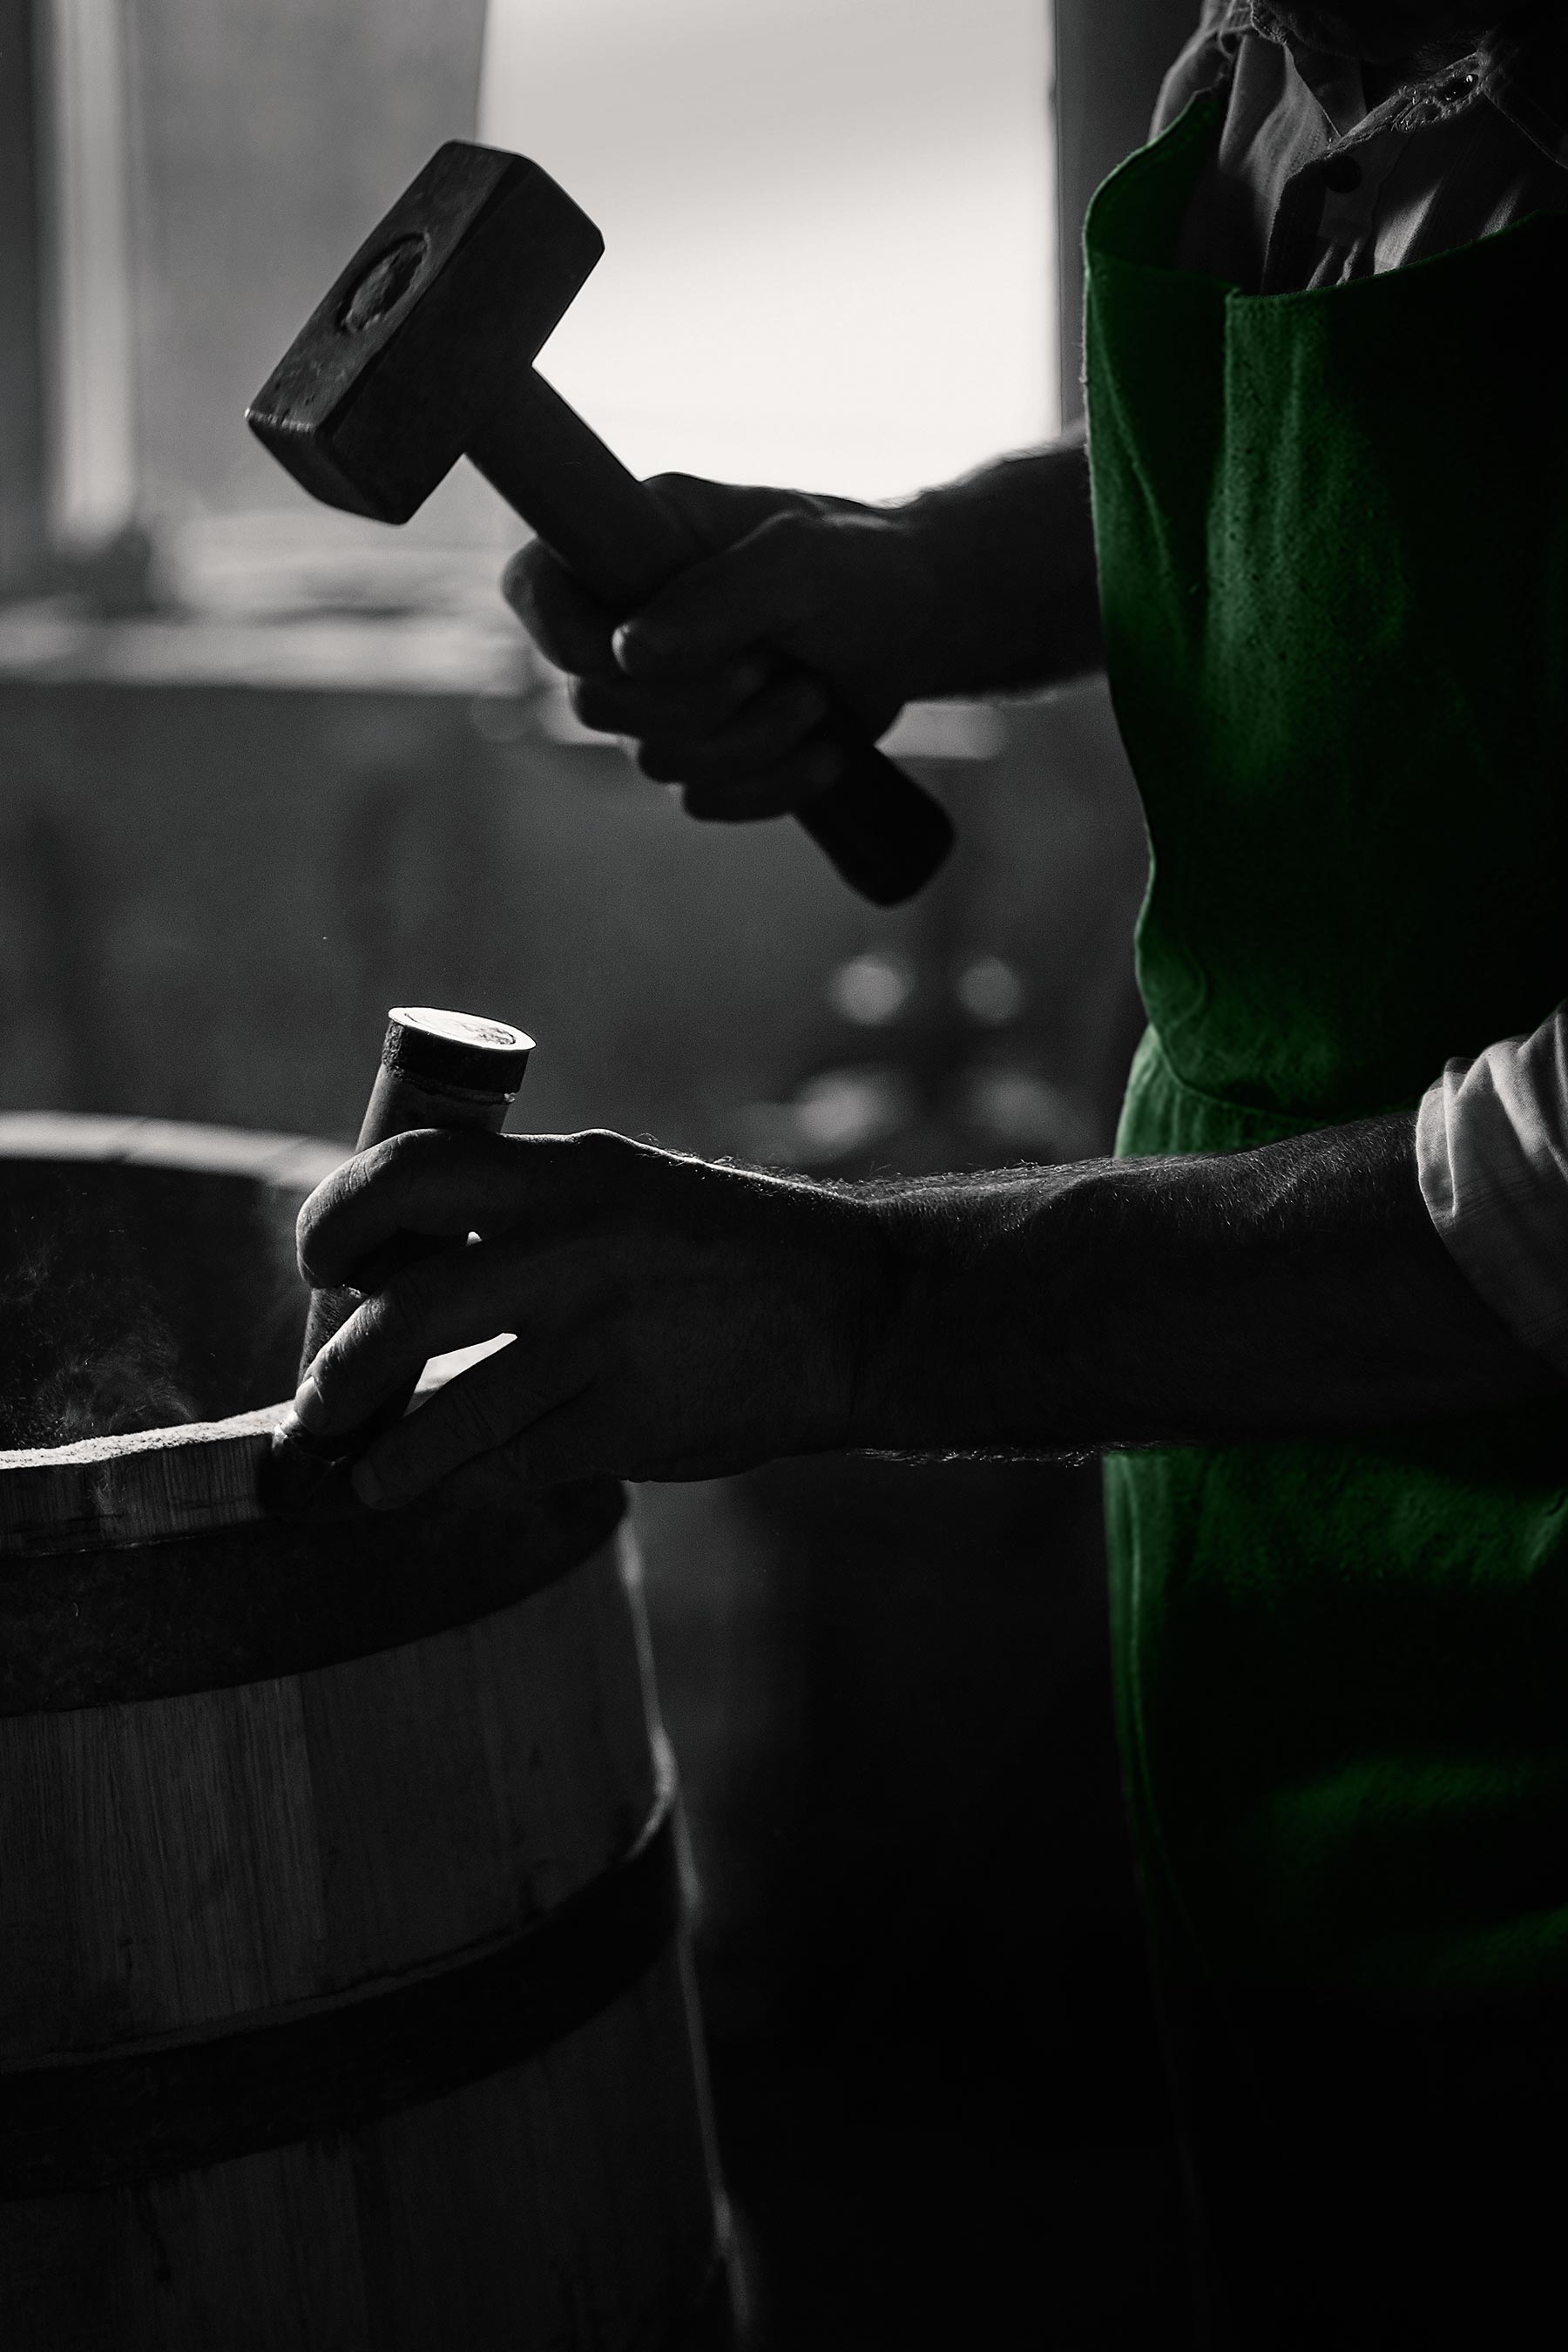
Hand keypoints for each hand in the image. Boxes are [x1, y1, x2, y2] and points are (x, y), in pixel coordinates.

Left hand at [284, 1126, 885, 1508]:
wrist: (855, 1309)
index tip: (321, 1263)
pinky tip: (449, 1486)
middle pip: (400, 1311)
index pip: (406, 1171)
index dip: (337, 1220)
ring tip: (369, 1476)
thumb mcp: (623, 1191)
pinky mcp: (629, 1423)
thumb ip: (526, 1216)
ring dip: (386, 1457)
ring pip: (443, 1414)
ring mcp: (601, 1341)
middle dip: (336, 1373)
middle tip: (318, 1403)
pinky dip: (464, 1481)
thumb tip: (396, 1271)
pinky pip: (510, 1465)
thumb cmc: (721, 1254)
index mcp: (567, 1175)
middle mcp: (574, 1248)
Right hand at [503, 474, 937, 821]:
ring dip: (750, 741)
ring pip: (652, 761)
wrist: (927, 624)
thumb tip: (627, 652)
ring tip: (814, 693)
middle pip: (595, 703)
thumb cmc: (865, 568)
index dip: (562, 636)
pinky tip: (824, 747)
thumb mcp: (802, 563)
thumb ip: (717, 598)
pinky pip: (703, 801)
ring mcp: (664, 695)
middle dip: (694, 703)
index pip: (536, 591)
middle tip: (768, 664)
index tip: (627, 650)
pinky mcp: (705, 753)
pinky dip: (771, 784)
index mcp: (634, 545)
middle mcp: (632, 620)